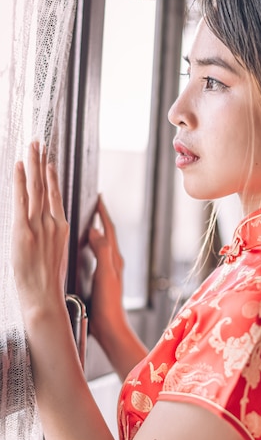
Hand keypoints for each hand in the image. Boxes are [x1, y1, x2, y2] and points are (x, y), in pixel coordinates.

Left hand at [12, 142, 68, 317]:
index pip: (56, 195)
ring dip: (32, 164)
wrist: (44, 298)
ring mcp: (39, 226)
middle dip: (42, 162)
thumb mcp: (54, 255)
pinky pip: (22, 200)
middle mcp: (52, 223)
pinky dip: (20, 182)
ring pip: (36, 188)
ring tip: (31, 147)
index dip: (51, 175)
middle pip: (47, 186)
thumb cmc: (48, 281)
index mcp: (61, 228)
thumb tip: (46, 226)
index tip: (49, 160)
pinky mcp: (24, 231)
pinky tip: (19, 167)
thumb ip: (50, 236)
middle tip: (39, 142)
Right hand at [88, 196, 125, 344]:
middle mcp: (113, 263)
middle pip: (107, 234)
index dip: (103, 213)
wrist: (110, 327)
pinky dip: (91, 248)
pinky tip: (84, 251)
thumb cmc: (108, 303)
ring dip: (96, 232)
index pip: (109, 230)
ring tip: (87, 222)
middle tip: (93, 205)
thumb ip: (101, 252)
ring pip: (102, 245)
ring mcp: (108, 271)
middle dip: (100, 219)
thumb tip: (95, 231)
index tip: (98, 198)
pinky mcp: (102, 280)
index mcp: (115, 259)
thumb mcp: (104, 274)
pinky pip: (97, 257)